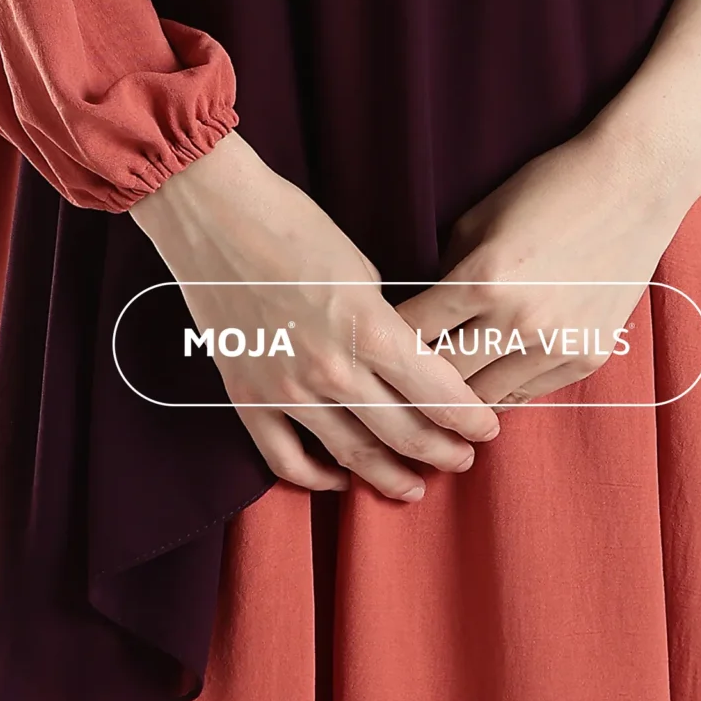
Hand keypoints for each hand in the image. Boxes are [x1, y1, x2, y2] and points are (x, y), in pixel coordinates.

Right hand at [130, 130, 500, 499]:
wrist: (213, 214)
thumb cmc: (291, 223)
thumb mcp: (358, 266)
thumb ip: (381, 320)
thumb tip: (398, 356)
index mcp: (367, 327)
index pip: (436, 391)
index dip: (469, 417)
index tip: (487, 428)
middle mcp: (331, 368)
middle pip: (403, 432)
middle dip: (442, 451)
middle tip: (462, 460)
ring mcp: (285, 389)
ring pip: (352, 455)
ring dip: (390, 475)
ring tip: (414, 485)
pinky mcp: (246, 397)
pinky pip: (285, 459)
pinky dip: (316, 478)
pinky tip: (338, 478)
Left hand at [396, 0, 700, 405]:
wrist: (633, 184)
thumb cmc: (549, 187)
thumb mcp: (479, 218)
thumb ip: (446, 269)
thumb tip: (418, 310)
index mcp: (480, 278)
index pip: (409, 336)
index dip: (380, 349)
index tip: (361, 356)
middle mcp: (517, 321)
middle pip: (443, 382)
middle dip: (411, 388)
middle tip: (386, 395)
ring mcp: (557, 345)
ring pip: (485, 401)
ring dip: (456, 402)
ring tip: (428, 405)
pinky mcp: (586, 358)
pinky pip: (527, 395)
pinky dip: (499, 393)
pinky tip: (480, 390)